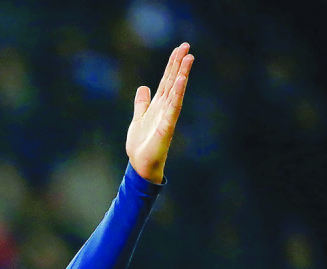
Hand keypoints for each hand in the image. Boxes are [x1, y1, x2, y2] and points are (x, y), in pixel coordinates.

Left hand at [126, 42, 193, 183]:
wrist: (140, 164)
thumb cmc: (141, 144)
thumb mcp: (138, 118)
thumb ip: (142, 104)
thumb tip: (143, 87)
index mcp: (158, 104)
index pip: (166, 80)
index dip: (172, 65)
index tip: (179, 49)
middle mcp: (165, 107)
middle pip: (173, 81)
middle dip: (179, 64)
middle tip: (187, 45)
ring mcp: (167, 116)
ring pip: (176, 91)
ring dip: (182, 74)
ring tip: (188, 57)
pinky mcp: (167, 126)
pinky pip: (174, 107)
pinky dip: (178, 94)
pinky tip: (182, 80)